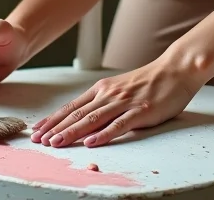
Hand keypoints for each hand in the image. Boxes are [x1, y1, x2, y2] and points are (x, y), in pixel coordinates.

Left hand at [30, 59, 200, 147]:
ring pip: (93, 119)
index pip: (72, 106)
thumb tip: (85, 120)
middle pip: (77, 113)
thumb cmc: (150, 81)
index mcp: (103, 89)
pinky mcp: (141, 111)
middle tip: (39, 141)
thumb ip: (104, 103)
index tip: (38, 131)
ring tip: (57, 143)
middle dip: (56, 129)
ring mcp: (124, 102)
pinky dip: (103, 134)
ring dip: (72, 132)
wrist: (175, 69)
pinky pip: (119, 125)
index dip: (54, 119)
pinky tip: (91, 142)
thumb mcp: (120, 89)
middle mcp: (109, 94)